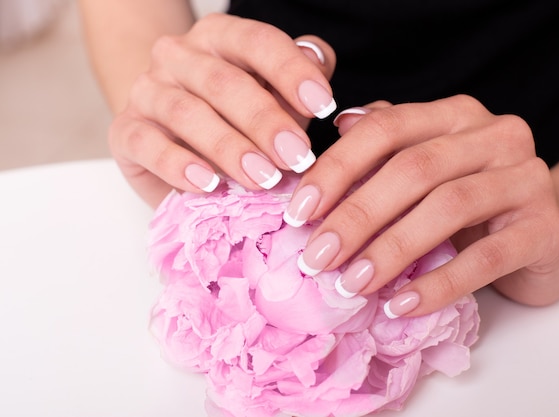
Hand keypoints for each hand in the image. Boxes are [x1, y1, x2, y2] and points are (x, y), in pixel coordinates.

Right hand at [108, 13, 336, 205]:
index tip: (323, 105)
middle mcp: (178, 55)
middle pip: (224, 82)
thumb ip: (299, 76)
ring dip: (229, 148)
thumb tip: (318, 60)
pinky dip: (178, 165)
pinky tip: (207, 184)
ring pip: (187, 113)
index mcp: (219, 37)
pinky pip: (146, 144)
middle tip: (296, 158)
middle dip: (265, 122)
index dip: (291, 72)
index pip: (257, 42)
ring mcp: (147, 90)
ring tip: (262, 179)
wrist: (168, 136)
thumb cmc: (231, 116)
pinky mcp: (125, 131)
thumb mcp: (272, 94)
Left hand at [286, 95, 558, 317]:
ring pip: (447, 207)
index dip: (337, 168)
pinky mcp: (544, 229)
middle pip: (414, 168)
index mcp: (456, 115)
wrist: (549, 235)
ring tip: (351, 283)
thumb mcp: (427, 170)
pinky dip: (437, 284)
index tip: (298, 212)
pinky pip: (486, 258)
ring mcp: (526, 179)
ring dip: (390, 249)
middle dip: (357, 215)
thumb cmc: (474, 204)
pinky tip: (400, 305)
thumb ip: (386, 149)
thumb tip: (336, 129)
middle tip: (317, 256)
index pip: (387, 128)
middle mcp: (495, 136)